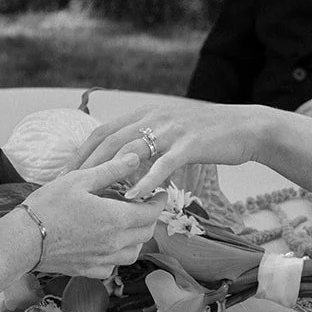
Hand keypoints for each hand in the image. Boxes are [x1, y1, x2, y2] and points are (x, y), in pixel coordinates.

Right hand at [20, 154, 163, 277]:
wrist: (22, 240)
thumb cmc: (48, 206)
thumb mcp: (80, 180)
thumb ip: (111, 170)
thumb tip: (135, 158)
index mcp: (116, 219)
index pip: (151, 213)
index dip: (159, 202)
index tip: (160, 193)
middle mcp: (114, 243)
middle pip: (146, 233)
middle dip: (150, 218)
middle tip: (144, 205)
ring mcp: (102, 260)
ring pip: (133, 252)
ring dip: (137, 238)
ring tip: (129, 224)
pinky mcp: (88, 270)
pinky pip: (114, 266)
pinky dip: (118, 255)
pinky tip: (109, 244)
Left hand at [76, 103, 271, 199]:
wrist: (246, 127)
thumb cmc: (209, 134)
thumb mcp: (172, 132)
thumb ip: (149, 142)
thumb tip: (126, 162)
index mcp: (146, 114)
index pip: (103, 130)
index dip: (82, 151)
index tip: (64, 171)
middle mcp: (154, 117)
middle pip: (110, 140)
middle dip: (84, 163)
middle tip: (66, 186)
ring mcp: (172, 130)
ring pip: (132, 150)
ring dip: (107, 172)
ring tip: (89, 194)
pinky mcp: (190, 144)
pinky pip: (162, 164)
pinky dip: (145, 181)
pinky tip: (132, 197)